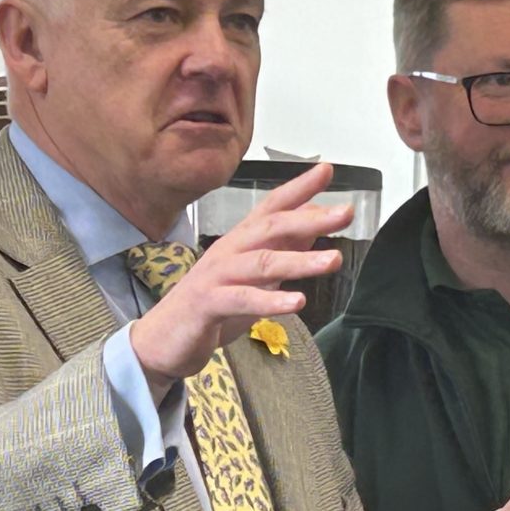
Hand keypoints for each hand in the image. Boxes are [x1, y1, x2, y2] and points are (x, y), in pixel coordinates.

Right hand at [130, 161, 348, 399]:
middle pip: (271, 228)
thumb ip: (281, 250)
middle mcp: (229, 251)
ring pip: (261, 262)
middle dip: (310, 219)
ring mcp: (216, 276)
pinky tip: (297, 302)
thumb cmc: (212, 304)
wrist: (164, 340)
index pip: (272, 207)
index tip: (327, 170)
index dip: (299, 188)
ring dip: (300, 261)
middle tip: (346, 212)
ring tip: (334, 260)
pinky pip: (242, 299)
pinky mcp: (208, 304)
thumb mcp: (254, 276)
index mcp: (241, 241)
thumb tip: (313, 226)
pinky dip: (270, 301)